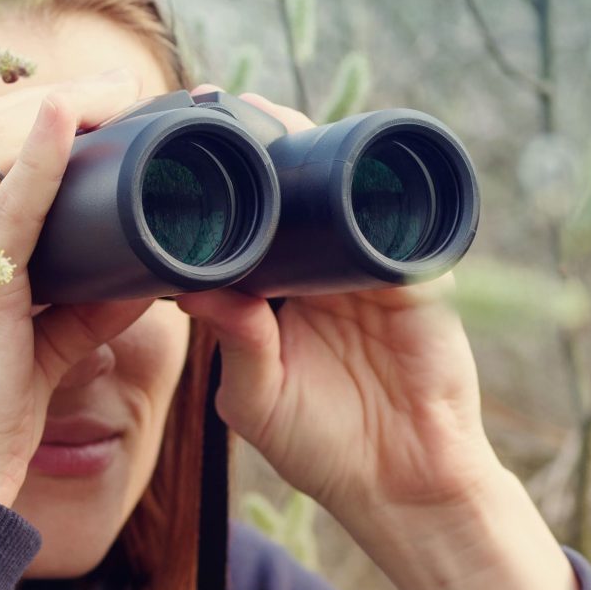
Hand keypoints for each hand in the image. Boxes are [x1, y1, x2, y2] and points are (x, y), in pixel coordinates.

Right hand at [0, 71, 153, 510]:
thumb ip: (87, 308)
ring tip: (119, 88)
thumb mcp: (38, 348)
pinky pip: (4, 207)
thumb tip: (149, 273)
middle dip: (54, 94)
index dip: (29, 112)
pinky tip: (65, 113)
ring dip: (60, 105)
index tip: (90, 97)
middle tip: (123, 85)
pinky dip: (38, 155)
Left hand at [180, 93, 578, 589]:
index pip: (243, 226)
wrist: (406, 484)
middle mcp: (319, 271)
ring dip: (313, 151)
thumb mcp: (259, 401)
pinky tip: (349, 162)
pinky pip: (400, 220)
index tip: (171, 150)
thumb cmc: (325, 449)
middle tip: (218, 105)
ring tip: (272, 119)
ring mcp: (370, 268)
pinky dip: (378, 190)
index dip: (214, 192)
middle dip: (259, 148)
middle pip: (289, 191)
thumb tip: (193, 290)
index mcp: (273, 294)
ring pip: (341, 191)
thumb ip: (235, 347)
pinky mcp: (418, 276)